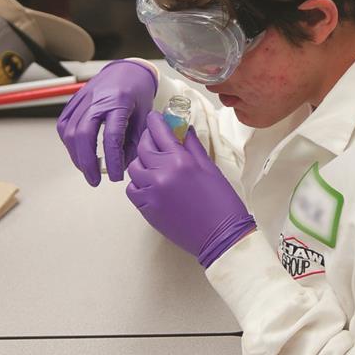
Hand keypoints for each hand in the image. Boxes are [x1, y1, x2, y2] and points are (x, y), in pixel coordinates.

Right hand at [57, 61, 156, 185]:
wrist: (127, 68)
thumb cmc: (139, 91)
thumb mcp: (145, 115)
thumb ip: (136, 140)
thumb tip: (126, 165)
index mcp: (119, 102)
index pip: (112, 136)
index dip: (112, 160)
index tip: (116, 176)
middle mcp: (97, 99)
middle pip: (84, 135)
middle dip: (87, 162)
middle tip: (95, 180)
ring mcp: (83, 99)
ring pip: (70, 131)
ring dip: (76, 155)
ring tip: (87, 170)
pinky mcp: (75, 100)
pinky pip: (64, 122)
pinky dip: (68, 141)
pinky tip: (77, 152)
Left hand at [127, 112, 255, 267]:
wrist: (221, 236)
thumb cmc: (221, 203)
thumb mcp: (210, 168)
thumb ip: (193, 146)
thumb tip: (183, 130)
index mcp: (181, 160)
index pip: (160, 131)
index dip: (155, 121)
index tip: (154, 118)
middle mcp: (162, 173)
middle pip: (143, 147)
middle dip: (148, 140)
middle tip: (155, 140)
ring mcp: (152, 191)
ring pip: (134, 168)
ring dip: (142, 163)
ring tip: (154, 165)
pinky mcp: (146, 208)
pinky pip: (132, 189)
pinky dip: (138, 184)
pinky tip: (151, 184)